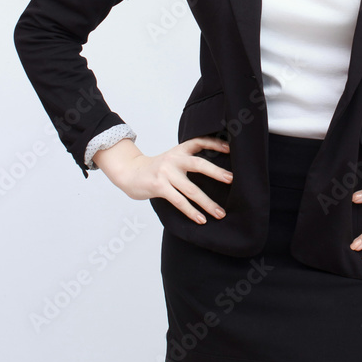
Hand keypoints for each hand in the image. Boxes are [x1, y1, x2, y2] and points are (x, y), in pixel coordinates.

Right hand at [92, 135, 232, 223]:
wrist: (129, 172)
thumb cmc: (156, 168)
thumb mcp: (172, 158)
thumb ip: (188, 160)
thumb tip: (214, 169)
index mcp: (179, 150)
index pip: (199, 141)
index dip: (215, 143)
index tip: (230, 148)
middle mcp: (174, 159)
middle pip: (198, 164)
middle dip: (216, 172)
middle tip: (232, 179)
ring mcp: (166, 173)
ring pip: (191, 189)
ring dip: (207, 203)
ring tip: (220, 213)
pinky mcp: (159, 186)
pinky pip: (179, 201)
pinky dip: (191, 211)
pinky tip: (201, 219)